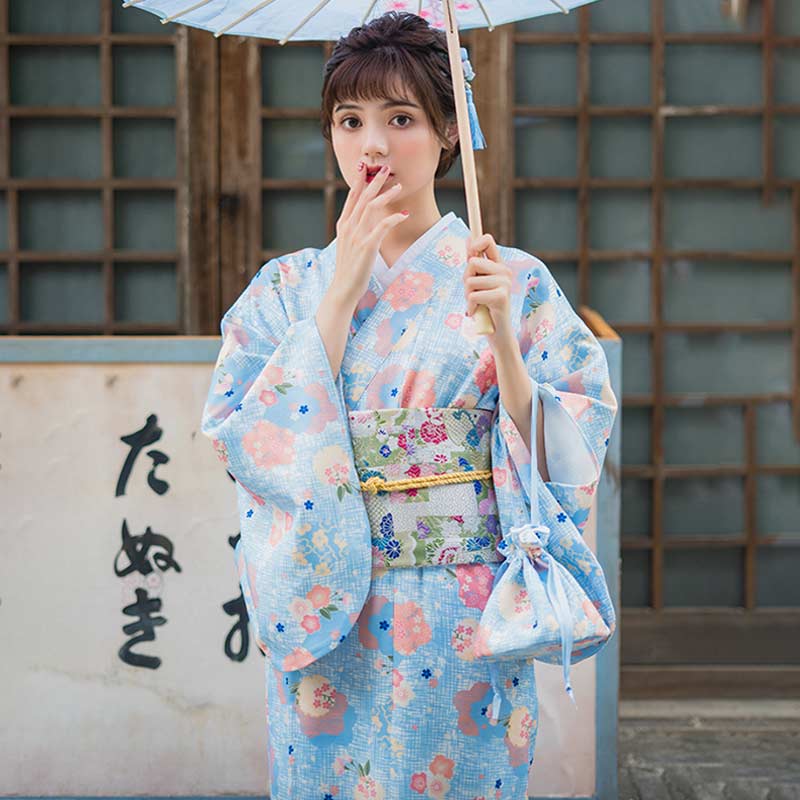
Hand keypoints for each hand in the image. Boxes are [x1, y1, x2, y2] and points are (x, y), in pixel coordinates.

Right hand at [331, 162, 408, 304]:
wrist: (343, 288)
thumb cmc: (349, 269)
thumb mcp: (348, 245)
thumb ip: (354, 230)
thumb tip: (364, 220)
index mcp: (343, 225)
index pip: (351, 197)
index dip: (359, 181)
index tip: (365, 167)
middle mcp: (348, 227)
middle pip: (363, 197)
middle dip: (374, 181)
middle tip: (385, 168)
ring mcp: (357, 236)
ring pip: (372, 207)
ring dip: (386, 195)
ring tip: (398, 186)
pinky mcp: (367, 246)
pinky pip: (382, 226)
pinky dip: (394, 218)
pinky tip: (404, 214)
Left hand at [463, 233, 514, 347]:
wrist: (497, 332)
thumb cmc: (485, 307)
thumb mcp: (478, 283)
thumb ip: (475, 263)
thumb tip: (468, 238)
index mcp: (498, 265)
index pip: (487, 240)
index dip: (474, 243)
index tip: (469, 255)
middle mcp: (504, 271)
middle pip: (472, 262)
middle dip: (466, 279)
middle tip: (473, 292)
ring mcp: (505, 283)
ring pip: (470, 281)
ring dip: (468, 296)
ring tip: (477, 304)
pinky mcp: (501, 297)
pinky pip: (473, 296)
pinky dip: (470, 307)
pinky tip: (478, 311)